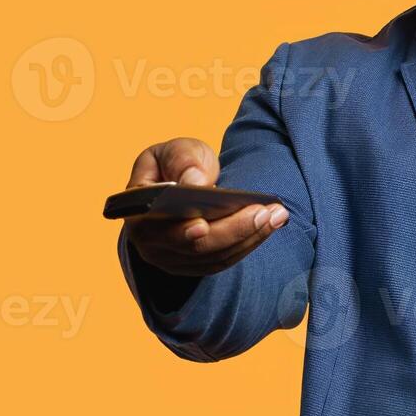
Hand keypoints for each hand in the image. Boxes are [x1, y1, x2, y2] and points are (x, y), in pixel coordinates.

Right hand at [123, 137, 289, 276]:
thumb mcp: (177, 150)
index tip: (203, 225)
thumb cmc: (177, 164)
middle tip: (266, 211)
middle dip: (233, 229)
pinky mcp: (196, 266)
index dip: (180, 230)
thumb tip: (195, 182)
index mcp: (137, 213)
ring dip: (249, 236)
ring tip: (277, 214)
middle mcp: (151, 244)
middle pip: (196, 247)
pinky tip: (271, 224)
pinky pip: (225, 260)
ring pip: (215, 257)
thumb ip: (183, 160)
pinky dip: (250, 242)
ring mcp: (173, 260)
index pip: (157, 229)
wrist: (181, 182)